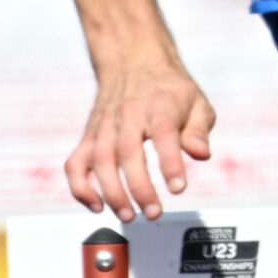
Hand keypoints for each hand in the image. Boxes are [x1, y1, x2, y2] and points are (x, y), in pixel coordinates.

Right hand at [66, 57, 216, 219]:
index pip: (163, 134)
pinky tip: (97, 206)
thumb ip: (199, 130)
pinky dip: (81, 187)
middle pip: (128, 151)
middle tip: (153, 212)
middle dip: (139, 186)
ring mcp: (105, 127)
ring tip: (128, 216)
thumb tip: (201, 154)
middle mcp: (128, 115)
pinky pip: (76, 164)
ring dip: (112, 192)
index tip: (178, 188)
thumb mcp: (196, 101)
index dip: (170, 162)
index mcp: (159, 106)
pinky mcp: (89, 136)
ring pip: (100, 160)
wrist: (132, 61)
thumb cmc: (169, 89)